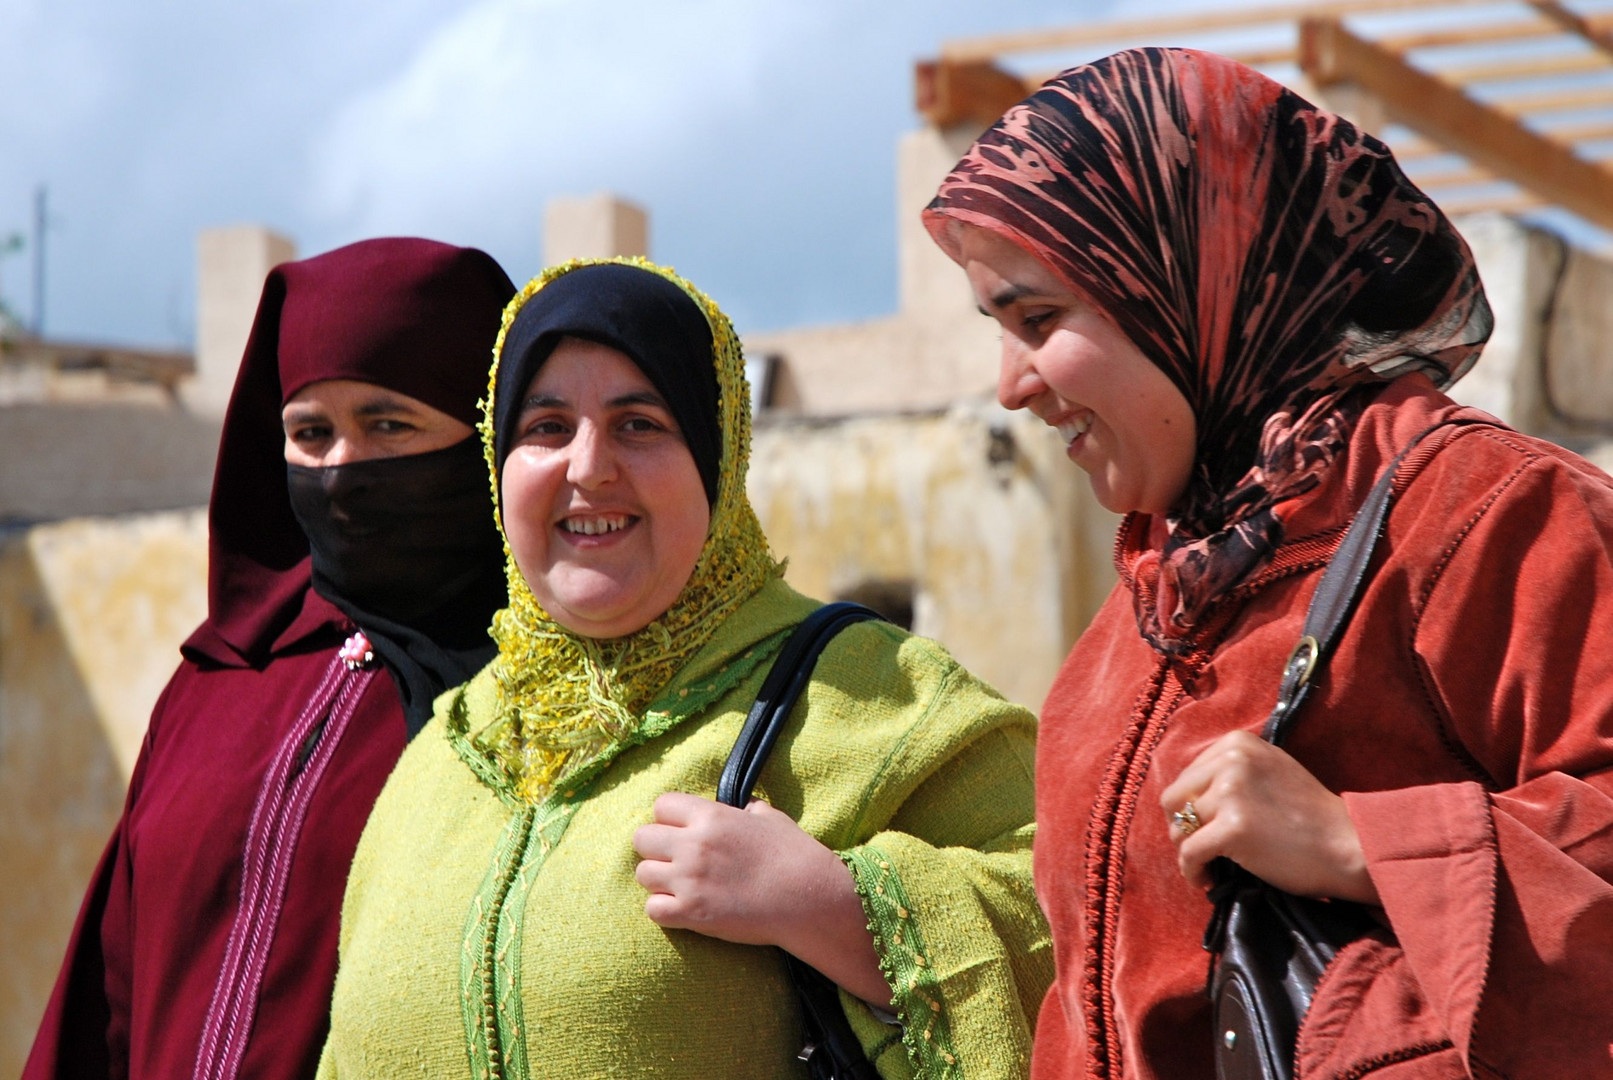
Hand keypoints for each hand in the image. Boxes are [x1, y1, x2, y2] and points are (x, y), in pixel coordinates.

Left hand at [632, 793, 887, 1002]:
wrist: (809, 899)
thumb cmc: (795, 856)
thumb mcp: (772, 819)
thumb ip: (749, 810)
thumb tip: (745, 808)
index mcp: (712, 816)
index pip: (662, 805)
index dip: (669, 819)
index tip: (682, 831)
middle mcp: (694, 844)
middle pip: (642, 838)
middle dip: (656, 848)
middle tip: (675, 860)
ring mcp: (690, 879)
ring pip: (643, 874)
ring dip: (659, 880)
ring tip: (680, 886)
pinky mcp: (692, 913)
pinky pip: (652, 909)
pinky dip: (663, 910)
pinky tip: (683, 908)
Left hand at [1159, 731, 1379, 903]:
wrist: (1348, 845)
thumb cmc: (1310, 815)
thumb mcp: (1268, 770)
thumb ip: (1231, 772)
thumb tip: (1184, 795)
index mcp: (1237, 743)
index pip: (1186, 776)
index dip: (1190, 806)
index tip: (1205, 827)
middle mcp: (1231, 760)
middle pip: (1173, 800)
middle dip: (1183, 827)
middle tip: (1202, 847)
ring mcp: (1231, 793)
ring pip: (1179, 828)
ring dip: (1189, 852)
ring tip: (1209, 865)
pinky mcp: (1232, 828)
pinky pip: (1189, 854)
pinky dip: (1191, 872)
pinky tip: (1205, 880)